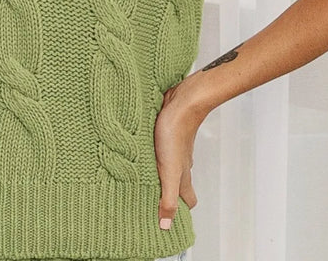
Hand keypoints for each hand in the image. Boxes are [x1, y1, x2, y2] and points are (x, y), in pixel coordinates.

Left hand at [154, 74, 206, 229]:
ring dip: (157, 174)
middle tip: (150, 202)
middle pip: (177, 183)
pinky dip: (152, 156)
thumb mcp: (169, 171)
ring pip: (168, 165)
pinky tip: (141, 153)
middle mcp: (179, 162)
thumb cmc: (175, 133)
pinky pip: (159, 150)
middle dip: (166, 194)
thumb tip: (166, 226)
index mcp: (181, 174)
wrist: (181, 102)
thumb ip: (168, 198)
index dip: (179, 212)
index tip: (167, 222)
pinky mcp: (164, 133)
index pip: (186, 200)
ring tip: (141, 180)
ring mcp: (172, 147)